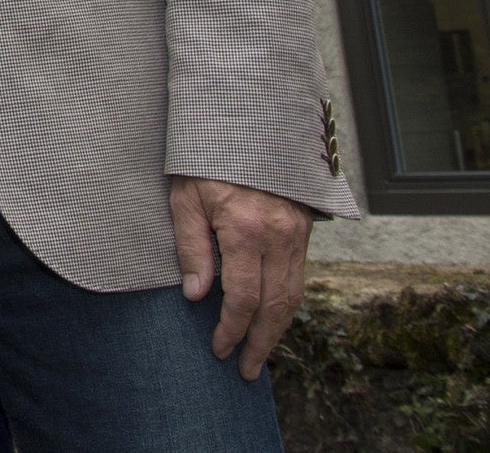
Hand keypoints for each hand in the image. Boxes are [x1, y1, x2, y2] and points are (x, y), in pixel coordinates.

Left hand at [169, 176, 312, 378]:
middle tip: (246, 370)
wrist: (247, 119)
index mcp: (247, 229)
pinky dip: (288, 305)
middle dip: (260, 343)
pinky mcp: (303, 227)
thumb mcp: (185, 197)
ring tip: (261, 355)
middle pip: (275, 306)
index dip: (231, 329)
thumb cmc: (206, 157)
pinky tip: (273, 320)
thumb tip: (196, 295)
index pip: (243, 298)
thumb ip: (192, 248)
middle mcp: (279, 235)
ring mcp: (296, 232)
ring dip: (278, 330)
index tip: (219, 350)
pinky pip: (299, 276)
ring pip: (293, 295)